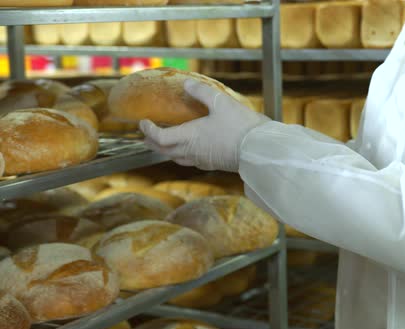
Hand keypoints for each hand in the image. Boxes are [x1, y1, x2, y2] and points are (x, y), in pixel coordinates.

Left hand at [140, 79, 269, 171]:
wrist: (258, 149)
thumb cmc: (240, 126)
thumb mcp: (221, 102)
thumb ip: (202, 92)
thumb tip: (187, 84)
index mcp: (189, 137)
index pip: (159, 138)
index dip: (148, 130)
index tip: (143, 122)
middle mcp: (191, 151)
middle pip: (163, 151)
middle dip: (152, 142)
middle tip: (146, 134)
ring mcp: (201, 160)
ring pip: (176, 158)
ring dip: (165, 150)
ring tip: (163, 143)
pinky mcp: (212, 164)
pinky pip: (190, 161)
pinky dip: (181, 154)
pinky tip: (188, 148)